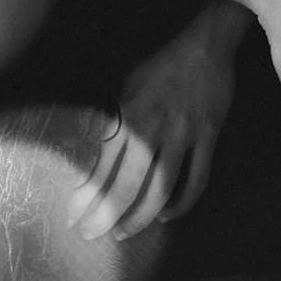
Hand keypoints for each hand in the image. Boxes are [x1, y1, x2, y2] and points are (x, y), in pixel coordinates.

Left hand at [66, 20, 235, 241]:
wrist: (205, 47)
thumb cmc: (162, 65)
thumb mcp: (129, 85)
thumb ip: (117, 118)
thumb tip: (99, 151)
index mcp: (130, 113)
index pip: (102, 163)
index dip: (86, 193)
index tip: (73, 215)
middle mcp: (153, 127)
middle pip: (128, 183)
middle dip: (106, 214)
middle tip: (91, 234)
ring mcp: (184, 135)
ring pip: (161, 187)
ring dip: (141, 216)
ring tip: (123, 232)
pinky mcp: (208, 138)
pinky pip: (198, 179)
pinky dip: (182, 203)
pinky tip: (167, 214)